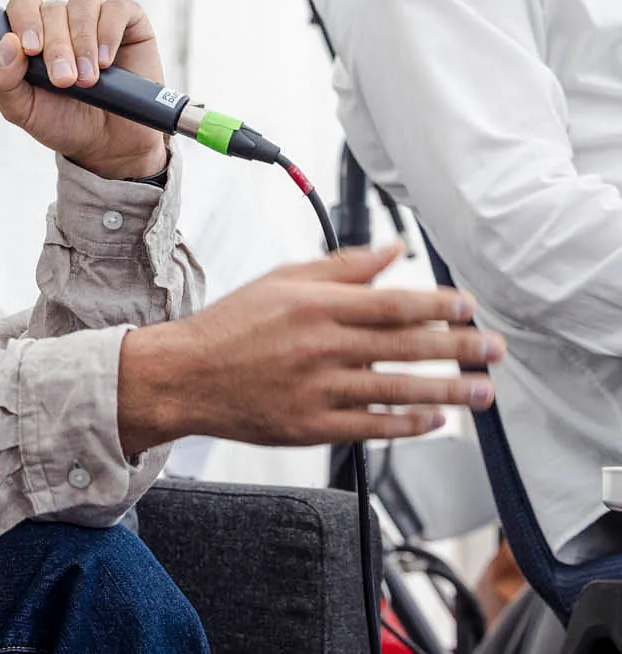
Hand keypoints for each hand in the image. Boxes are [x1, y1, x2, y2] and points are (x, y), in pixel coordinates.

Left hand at [0, 0, 166, 180]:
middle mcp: (62, 19)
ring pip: (83, 5)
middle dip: (56, 47)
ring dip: (83, 42)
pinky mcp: (130, 24)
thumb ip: (0, 80)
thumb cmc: (61, 121)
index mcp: (32, 32)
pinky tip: (106, 61)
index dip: (25, 21)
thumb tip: (7, 44)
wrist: (107, 144)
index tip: (31, 50)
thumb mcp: (21, 109)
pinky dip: (109, 33)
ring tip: (87, 79)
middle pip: (52, 9)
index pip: (23, 5)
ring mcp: (96, 18)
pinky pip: (118, 8)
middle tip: (65, 81)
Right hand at [116, 241, 504, 456]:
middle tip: (493, 350)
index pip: (393, 303)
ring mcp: (317, 390)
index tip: (468, 308)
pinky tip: (433, 419)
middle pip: (407, 347)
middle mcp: (320, 347)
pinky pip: (373, 426)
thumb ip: (342, 268)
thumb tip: (393, 252)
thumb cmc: (232, 326)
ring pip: (398, 390)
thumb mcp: (282, 281)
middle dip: (459, 348)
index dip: (439, 305)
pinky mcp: (312, 426)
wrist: (185, 375)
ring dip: (449, 391)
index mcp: (314, 306)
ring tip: (481, 390)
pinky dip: (408, 423)